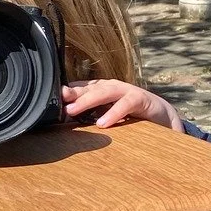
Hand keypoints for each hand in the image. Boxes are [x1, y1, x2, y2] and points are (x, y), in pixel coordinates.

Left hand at [62, 79, 185, 131]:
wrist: (162, 115)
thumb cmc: (130, 115)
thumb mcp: (106, 115)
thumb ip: (89, 116)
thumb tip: (64, 122)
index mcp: (101, 89)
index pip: (80, 88)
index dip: (66, 92)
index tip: (48, 99)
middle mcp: (112, 87)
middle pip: (89, 88)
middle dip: (72, 94)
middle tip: (58, 104)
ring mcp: (126, 91)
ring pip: (104, 92)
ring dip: (87, 101)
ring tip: (73, 111)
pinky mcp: (140, 99)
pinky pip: (126, 104)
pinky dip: (114, 113)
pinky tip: (103, 123)